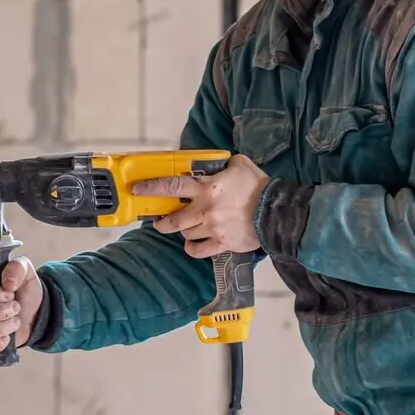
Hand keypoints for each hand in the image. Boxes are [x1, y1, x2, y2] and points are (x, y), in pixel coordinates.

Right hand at [0, 257, 43, 357]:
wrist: (33, 311)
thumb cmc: (23, 289)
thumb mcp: (26, 271)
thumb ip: (17, 268)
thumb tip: (8, 283)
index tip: (10, 293)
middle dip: (2, 311)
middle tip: (16, 307)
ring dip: (3, 327)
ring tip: (15, 321)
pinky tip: (7, 338)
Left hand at [132, 155, 268, 257]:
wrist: (277, 212)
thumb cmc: (259, 186)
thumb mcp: (241, 165)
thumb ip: (225, 163)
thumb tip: (220, 163)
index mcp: (207, 188)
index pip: (172, 185)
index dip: (151, 187)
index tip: (137, 189)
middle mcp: (205, 209)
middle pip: (173, 219)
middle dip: (162, 222)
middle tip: (159, 221)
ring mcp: (212, 228)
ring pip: (185, 234)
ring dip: (183, 231)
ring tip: (187, 228)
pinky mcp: (222, 244)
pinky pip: (198, 251)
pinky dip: (192, 248)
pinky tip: (193, 244)